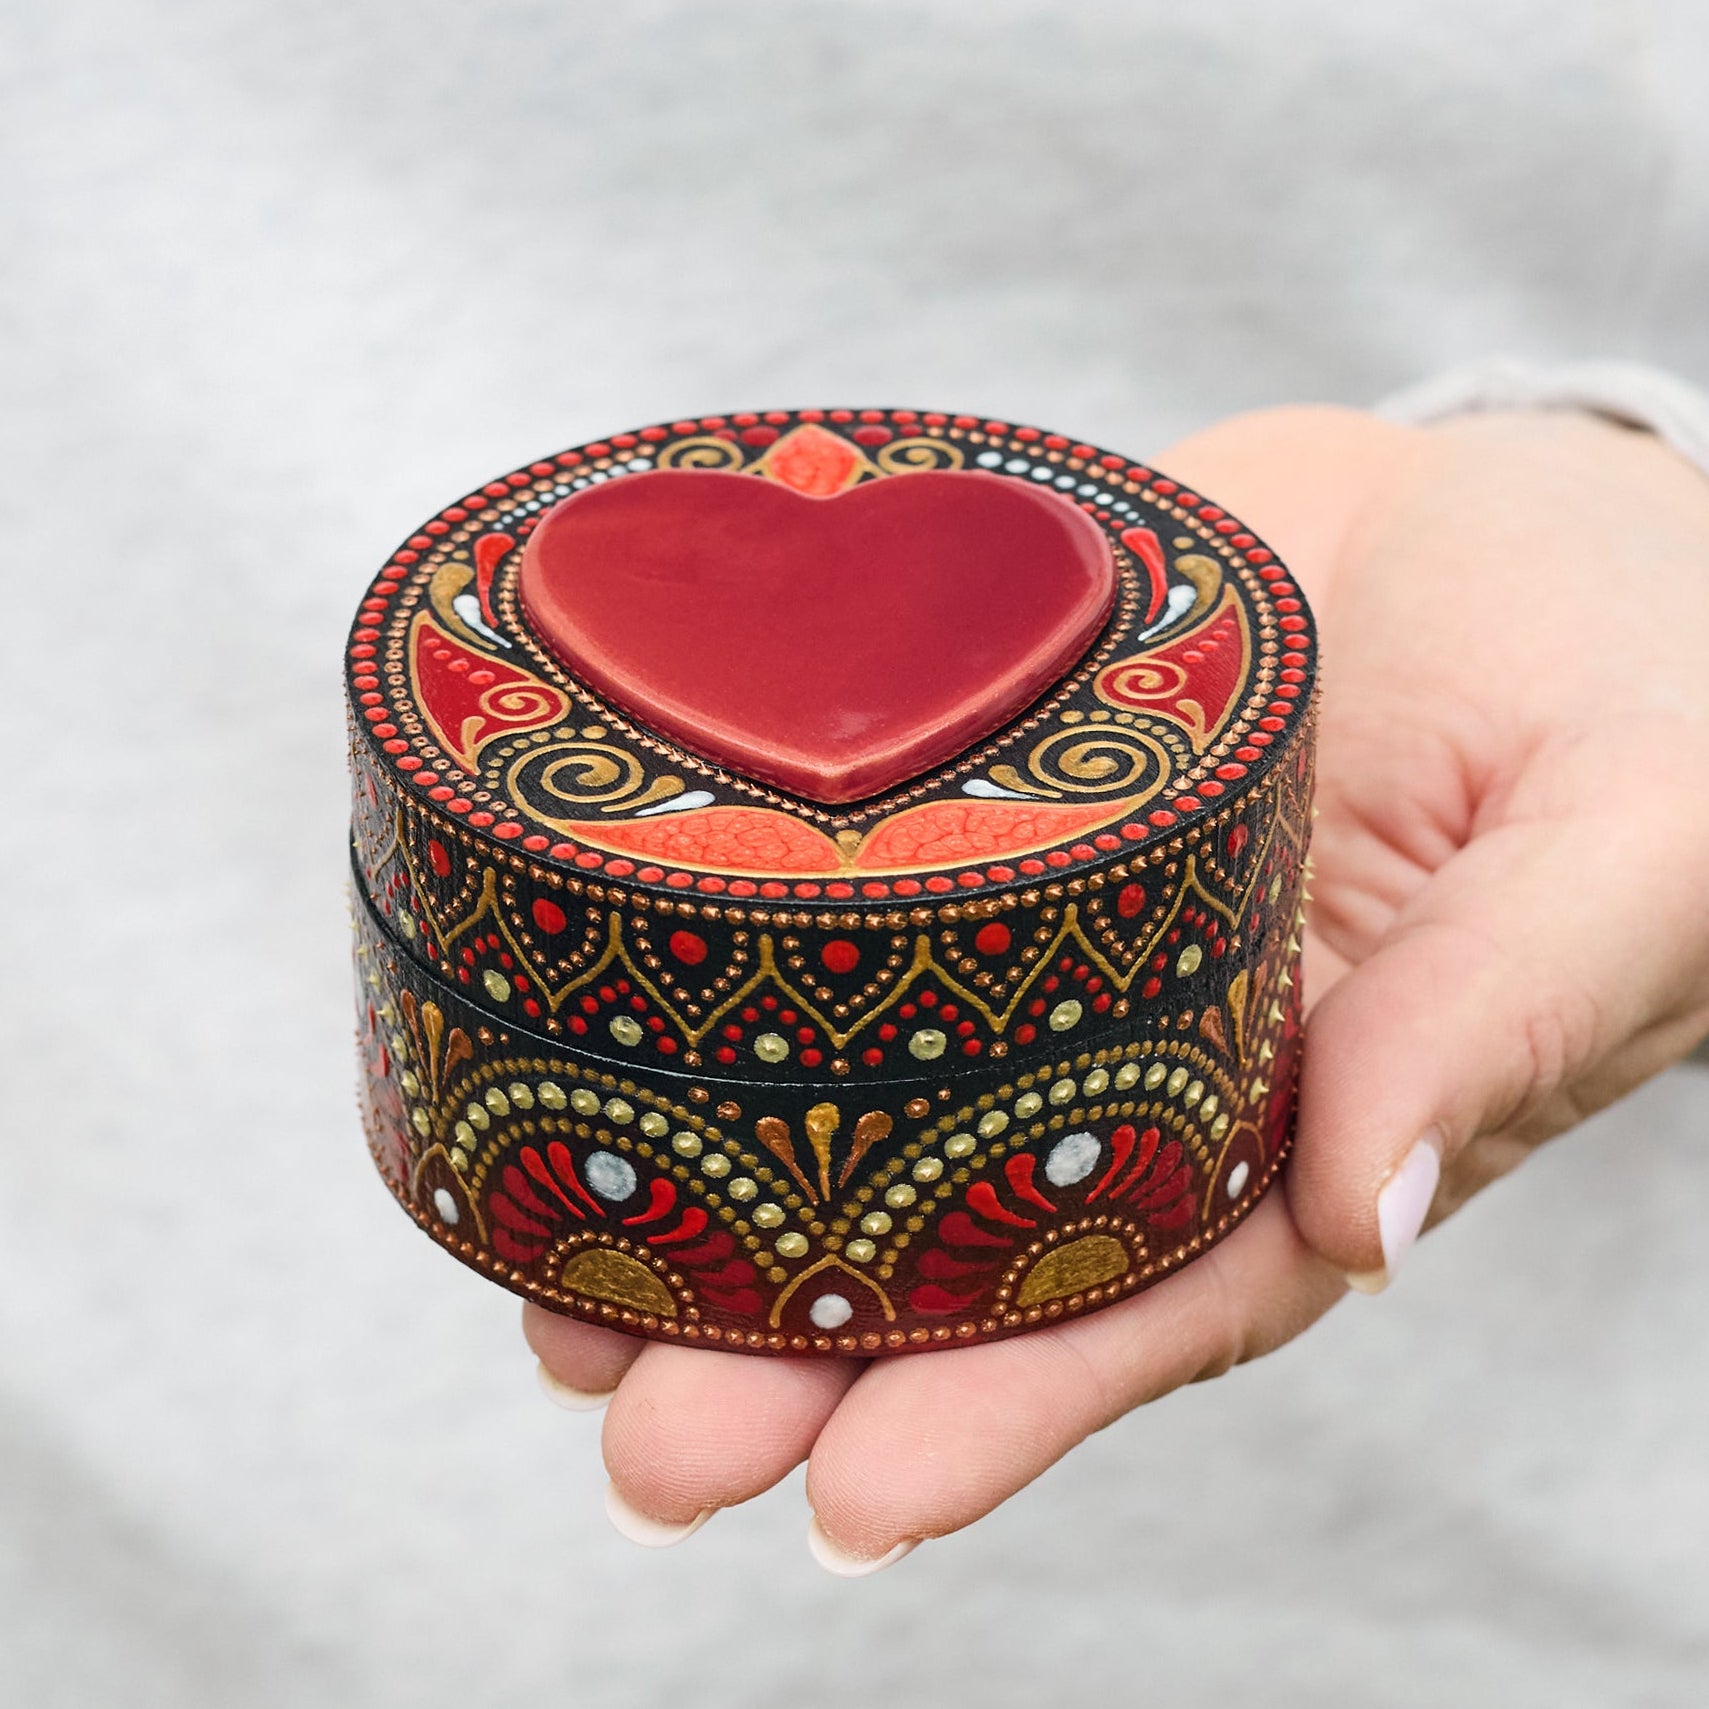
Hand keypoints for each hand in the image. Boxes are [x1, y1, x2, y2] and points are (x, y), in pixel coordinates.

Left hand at [524, 405, 1708, 1565]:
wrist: (1508, 513)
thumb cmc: (1630, 683)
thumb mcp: (1630, 839)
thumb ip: (1511, 1015)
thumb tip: (1374, 1213)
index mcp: (1315, 1104)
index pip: (1153, 1297)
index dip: (1011, 1409)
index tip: (858, 1502)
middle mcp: (1155, 1045)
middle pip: (967, 1235)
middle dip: (805, 1356)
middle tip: (643, 1443)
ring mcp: (1054, 926)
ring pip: (870, 1095)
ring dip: (716, 1209)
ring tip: (561, 1310)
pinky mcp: (987, 792)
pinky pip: (846, 902)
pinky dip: (716, 980)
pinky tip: (579, 1044)